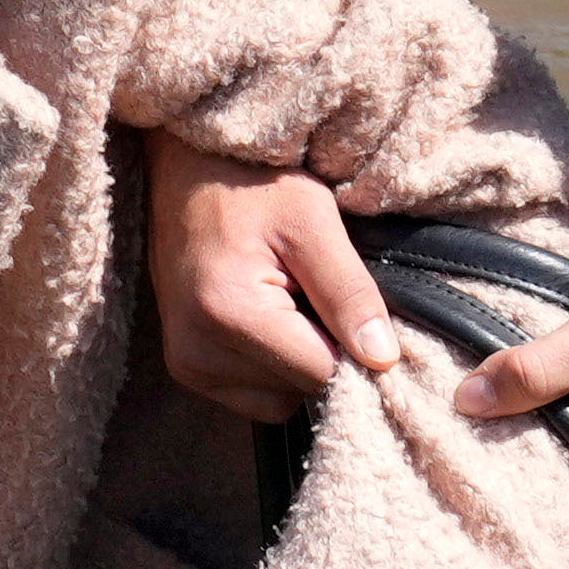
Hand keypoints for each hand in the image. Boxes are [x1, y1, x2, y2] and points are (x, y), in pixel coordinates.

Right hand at [146, 149, 401, 424]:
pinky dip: (271, 365)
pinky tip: (267, 316)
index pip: (320, 374)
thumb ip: (349, 292)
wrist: (188, 168)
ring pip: (279, 400)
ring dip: (296, 359)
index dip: (350, 345)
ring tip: (285, 299)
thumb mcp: (313, 220)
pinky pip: (253, 395)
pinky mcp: (185, 367)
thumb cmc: (254, 182)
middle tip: (308, 290)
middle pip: (299, 390)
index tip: (346, 302)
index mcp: (227, 313)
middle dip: (320, 349)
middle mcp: (195, 352)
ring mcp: (185, 364)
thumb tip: (383, 359)